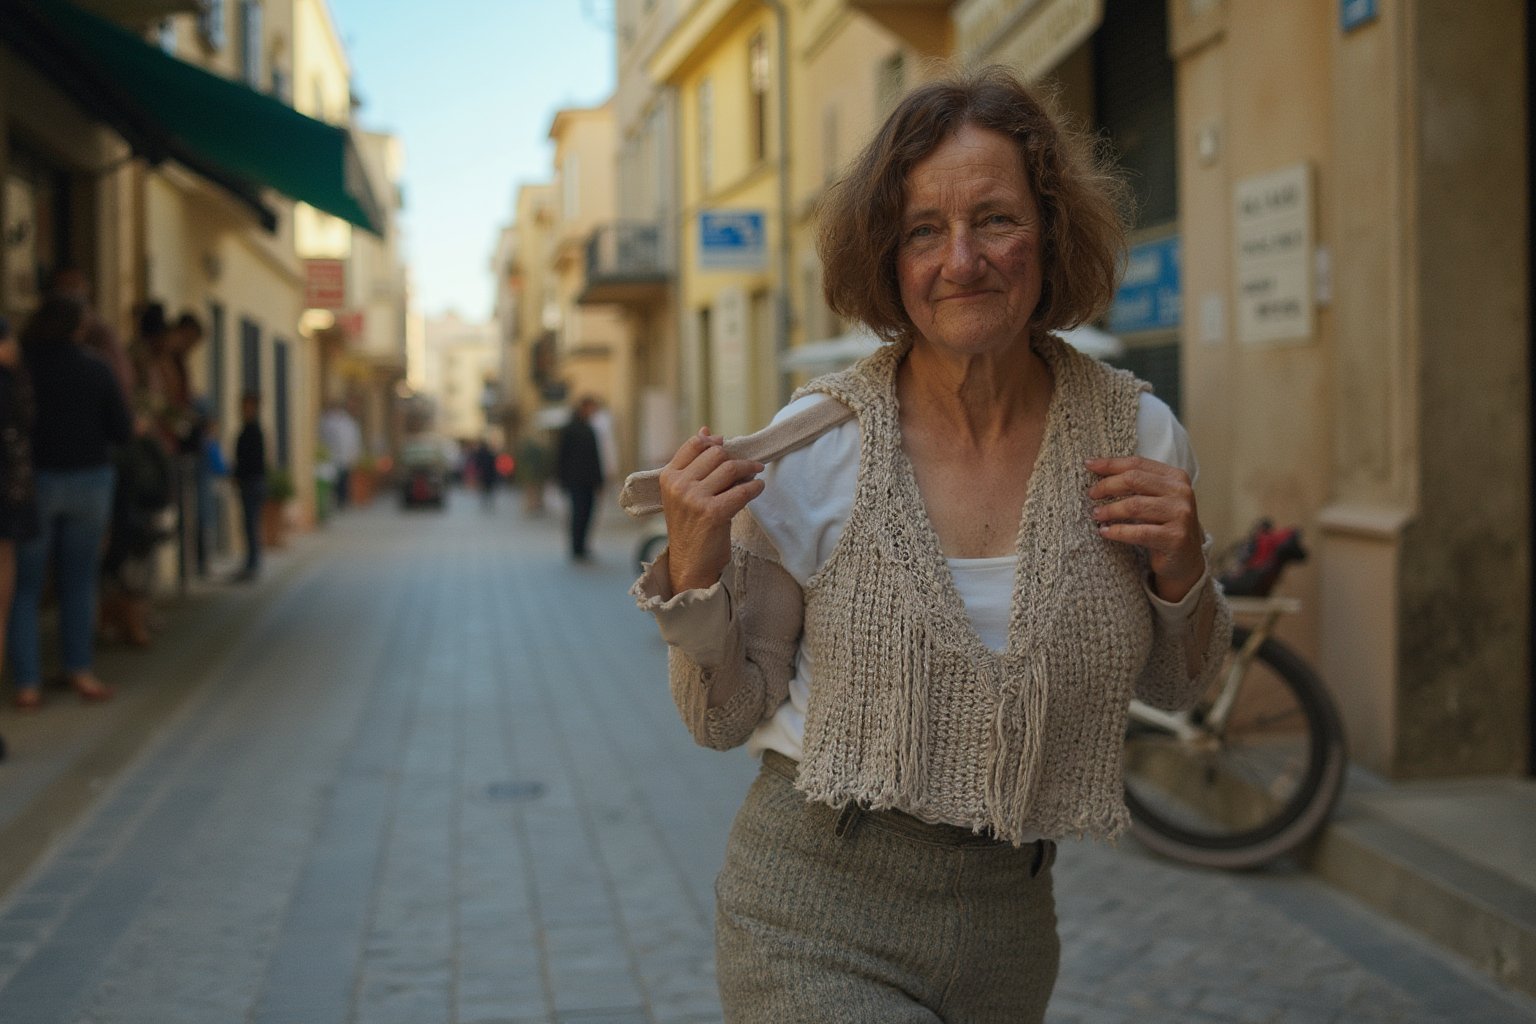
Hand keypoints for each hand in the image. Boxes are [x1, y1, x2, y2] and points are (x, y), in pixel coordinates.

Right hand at [659, 427, 765, 593]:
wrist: (689, 563)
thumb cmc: (690, 527)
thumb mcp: (683, 493)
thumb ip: (693, 464)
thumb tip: (706, 431)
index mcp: (668, 477)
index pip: (694, 445)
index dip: (714, 442)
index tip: (727, 446)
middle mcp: (679, 485)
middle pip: (716, 454)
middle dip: (735, 458)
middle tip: (748, 466)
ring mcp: (694, 499)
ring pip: (730, 468)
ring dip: (749, 469)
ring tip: (755, 474)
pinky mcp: (713, 513)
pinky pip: (742, 491)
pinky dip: (755, 487)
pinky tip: (758, 488)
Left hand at [1086, 456, 1205, 602]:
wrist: (1185, 559)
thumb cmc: (1164, 525)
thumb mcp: (1155, 498)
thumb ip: (1136, 482)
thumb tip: (1097, 467)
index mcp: (1176, 476)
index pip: (1138, 463)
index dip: (1110, 464)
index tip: (1088, 465)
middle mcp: (1181, 492)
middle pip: (1134, 480)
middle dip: (1107, 486)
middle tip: (1092, 495)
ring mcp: (1181, 514)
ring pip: (1134, 506)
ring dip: (1109, 510)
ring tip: (1096, 514)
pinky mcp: (1175, 537)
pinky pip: (1138, 532)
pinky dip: (1117, 531)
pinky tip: (1105, 532)